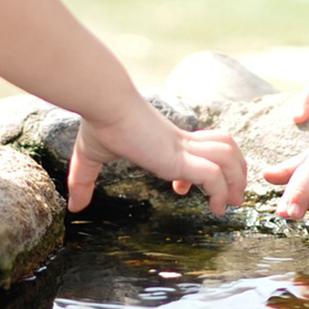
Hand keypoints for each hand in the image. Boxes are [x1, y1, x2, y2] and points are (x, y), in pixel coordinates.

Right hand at [68, 95, 247, 216]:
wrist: (104, 101)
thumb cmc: (99, 122)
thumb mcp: (89, 157)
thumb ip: (83, 181)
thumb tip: (73, 207)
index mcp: (166, 138)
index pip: (200, 145)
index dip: (202, 165)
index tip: (181, 189)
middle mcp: (180, 141)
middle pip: (226, 147)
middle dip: (235, 171)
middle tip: (231, 196)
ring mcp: (182, 148)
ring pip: (228, 157)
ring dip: (235, 181)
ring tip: (230, 203)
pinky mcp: (179, 157)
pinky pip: (213, 175)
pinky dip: (221, 192)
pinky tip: (216, 207)